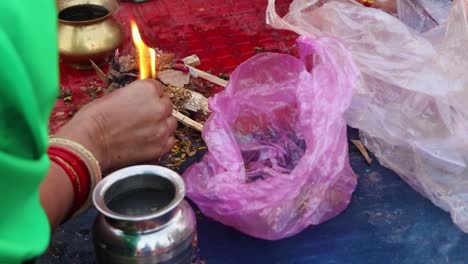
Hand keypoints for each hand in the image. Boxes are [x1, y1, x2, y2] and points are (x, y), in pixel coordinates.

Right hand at [55, 80, 176, 170]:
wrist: (89, 143)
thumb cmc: (94, 118)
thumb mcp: (115, 95)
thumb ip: (135, 95)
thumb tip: (141, 99)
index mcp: (148, 89)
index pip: (158, 88)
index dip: (148, 95)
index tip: (142, 101)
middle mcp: (159, 107)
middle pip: (167, 104)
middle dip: (157, 109)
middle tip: (142, 116)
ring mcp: (162, 128)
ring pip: (171, 122)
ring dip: (161, 124)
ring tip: (145, 130)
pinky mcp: (161, 147)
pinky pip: (170, 140)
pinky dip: (162, 140)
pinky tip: (148, 140)